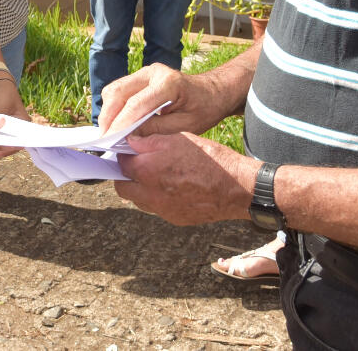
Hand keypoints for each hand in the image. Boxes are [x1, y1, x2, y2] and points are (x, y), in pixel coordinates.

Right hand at [97, 62, 217, 136]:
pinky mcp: (142, 76)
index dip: (120, 124)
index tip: (109, 142)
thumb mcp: (186, 126)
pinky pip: (120, 89)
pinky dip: (114, 106)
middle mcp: (153, 72)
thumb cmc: (205, 109)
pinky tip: (116, 123)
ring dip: (108, 111)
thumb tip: (128, 137)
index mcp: (168, 83)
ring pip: (115, 89)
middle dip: (108, 117)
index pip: (135, 104)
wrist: (213, 92)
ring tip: (108, 133)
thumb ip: (157, 130)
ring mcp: (146, 72)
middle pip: (118, 92)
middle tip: (104, 140)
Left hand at [115, 132, 254, 225]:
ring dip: (139, 188)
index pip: (121, 163)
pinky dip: (156, 198)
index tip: (127, 151)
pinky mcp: (174, 218)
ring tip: (153, 176)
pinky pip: (156, 208)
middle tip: (134, 166)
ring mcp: (162, 209)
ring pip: (137, 200)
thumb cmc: (211, 160)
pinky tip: (170, 187)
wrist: (236, 188)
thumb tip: (131, 142)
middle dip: (124, 176)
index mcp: (148, 169)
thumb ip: (150, 142)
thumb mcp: (179, 139)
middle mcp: (151, 193)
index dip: (123, 155)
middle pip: (122, 187)